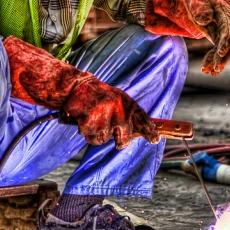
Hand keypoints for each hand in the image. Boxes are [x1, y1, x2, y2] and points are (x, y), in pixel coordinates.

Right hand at [3, 36, 159, 148]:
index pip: (141, 118)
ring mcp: (103, 115)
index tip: (155, 140)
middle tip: (119, 142)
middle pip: (125, 137)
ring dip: (98, 135)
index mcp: (125, 101)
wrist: (74, 87)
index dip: (149, 130)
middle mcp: (117, 108)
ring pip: (105, 139)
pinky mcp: (89, 120)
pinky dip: (86, 133)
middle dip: (121, 142)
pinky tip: (84, 122)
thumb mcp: (115, 98)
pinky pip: (91, 137)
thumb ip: (126, 113)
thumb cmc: (96, 95)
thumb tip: (138, 133)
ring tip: (93, 121)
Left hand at [145, 0, 229, 75]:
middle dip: (223, 56)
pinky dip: (212, 58)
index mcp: (225, 11)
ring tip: (209, 72)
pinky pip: (217, 49)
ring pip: (225, 48)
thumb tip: (206, 19)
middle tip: (215, 68)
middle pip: (229, 41)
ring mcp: (224, 29)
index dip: (225, 41)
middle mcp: (228, 21)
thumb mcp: (195, 0)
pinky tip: (205, 68)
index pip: (228, 28)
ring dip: (218, 60)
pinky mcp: (217, 36)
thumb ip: (200, 8)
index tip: (220, 52)